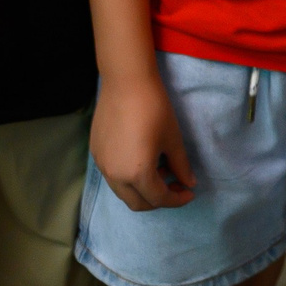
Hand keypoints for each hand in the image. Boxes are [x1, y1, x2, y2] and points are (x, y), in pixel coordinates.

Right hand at [91, 70, 194, 211]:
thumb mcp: (173, 139)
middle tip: (175, 185)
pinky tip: (141, 159)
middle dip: (158, 200)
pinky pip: (113, 175)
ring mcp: (102, 165)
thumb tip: (189, 183)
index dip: (177, 199)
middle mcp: (115, 176)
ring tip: (160, 169)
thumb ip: (181, 166)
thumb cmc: (154, 109)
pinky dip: (128, 177)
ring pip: (123, 191)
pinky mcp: (96, 153)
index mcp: (137, 174)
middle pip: (137, 203)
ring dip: (142, 189)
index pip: (158, 199)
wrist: (126, 82)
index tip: (189, 192)